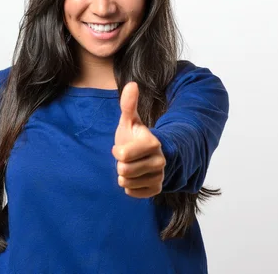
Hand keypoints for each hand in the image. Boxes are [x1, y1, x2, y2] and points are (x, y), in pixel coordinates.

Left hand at [112, 82, 165, 197]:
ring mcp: (159, 176)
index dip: (117, 151)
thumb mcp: (129, 120)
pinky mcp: (156, 190)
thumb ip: (128, 104)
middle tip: (126, 158)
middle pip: (123, 170)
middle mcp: (159, 161)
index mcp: (153, 143)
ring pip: (126, 182)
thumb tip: (132, 84)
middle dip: (119, 164)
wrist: (146, 154)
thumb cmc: (134, 136)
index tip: (121, 147)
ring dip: (123, 175)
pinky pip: (131, 192)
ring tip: (130, 166)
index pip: (123, 155)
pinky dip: (128, 186)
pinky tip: (134, 177)